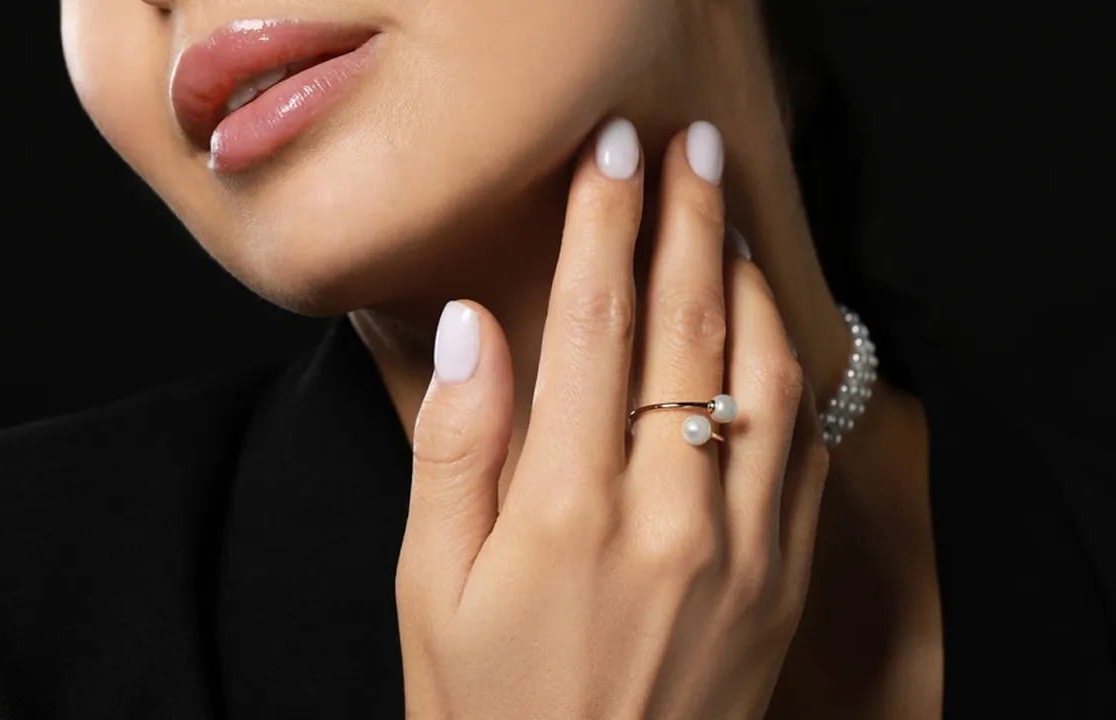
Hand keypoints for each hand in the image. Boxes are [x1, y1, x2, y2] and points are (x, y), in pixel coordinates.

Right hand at [397, 119, 828, 718]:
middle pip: (687, 325)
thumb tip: (470, 329)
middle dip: (686, 219)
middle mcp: (666, 515)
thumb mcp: (430, 586)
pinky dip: (793, 367)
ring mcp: (738, 547)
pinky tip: (769, 327)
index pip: (593, 324)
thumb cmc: (490, 708)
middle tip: (686, 149)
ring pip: (766, 373)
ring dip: (749, 279)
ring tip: (727, 217)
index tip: (610, 155)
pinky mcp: (780, 578)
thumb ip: (455, 448)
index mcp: (563, 511)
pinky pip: (804, 448)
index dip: (603, 223)